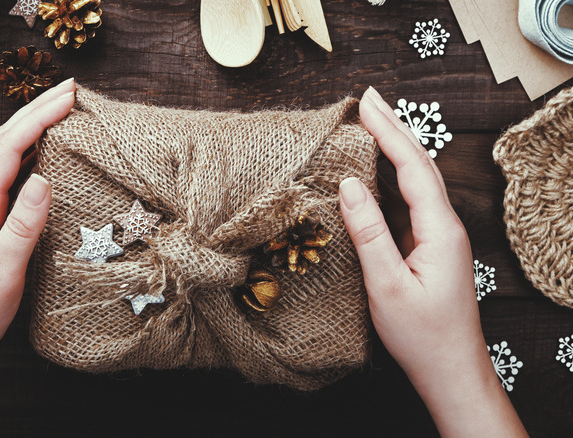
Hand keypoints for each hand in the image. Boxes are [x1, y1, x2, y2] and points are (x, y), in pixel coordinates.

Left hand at [0, 78, 75, 437]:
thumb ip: (21, 229)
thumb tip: (43, 179)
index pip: (8, 150)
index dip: (38, 118)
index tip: (69, 98)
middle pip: (3, 144)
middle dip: (35, 111)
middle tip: (70, 89)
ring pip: (4, 158)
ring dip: (31, 128)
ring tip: (59, 111)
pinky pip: (7, 178)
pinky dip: (27, 155)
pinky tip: (41, 156)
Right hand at [338, 87, 526, 436]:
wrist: (450, 368)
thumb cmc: (421, 334)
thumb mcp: (386, 285)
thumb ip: (369, 233)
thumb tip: (349, 186)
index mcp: (440, 230)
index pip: (413, 168)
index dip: (388, 133)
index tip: (365, 105)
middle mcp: (445, 226)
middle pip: (420, 164)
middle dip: (394, 128)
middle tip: (368, 98)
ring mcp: (439, 236)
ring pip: (418, 180)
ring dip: (395, 147)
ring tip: (372, 121)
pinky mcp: (429, 246)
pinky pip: (411, 200)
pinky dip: (393, 175)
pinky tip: (378, 169)